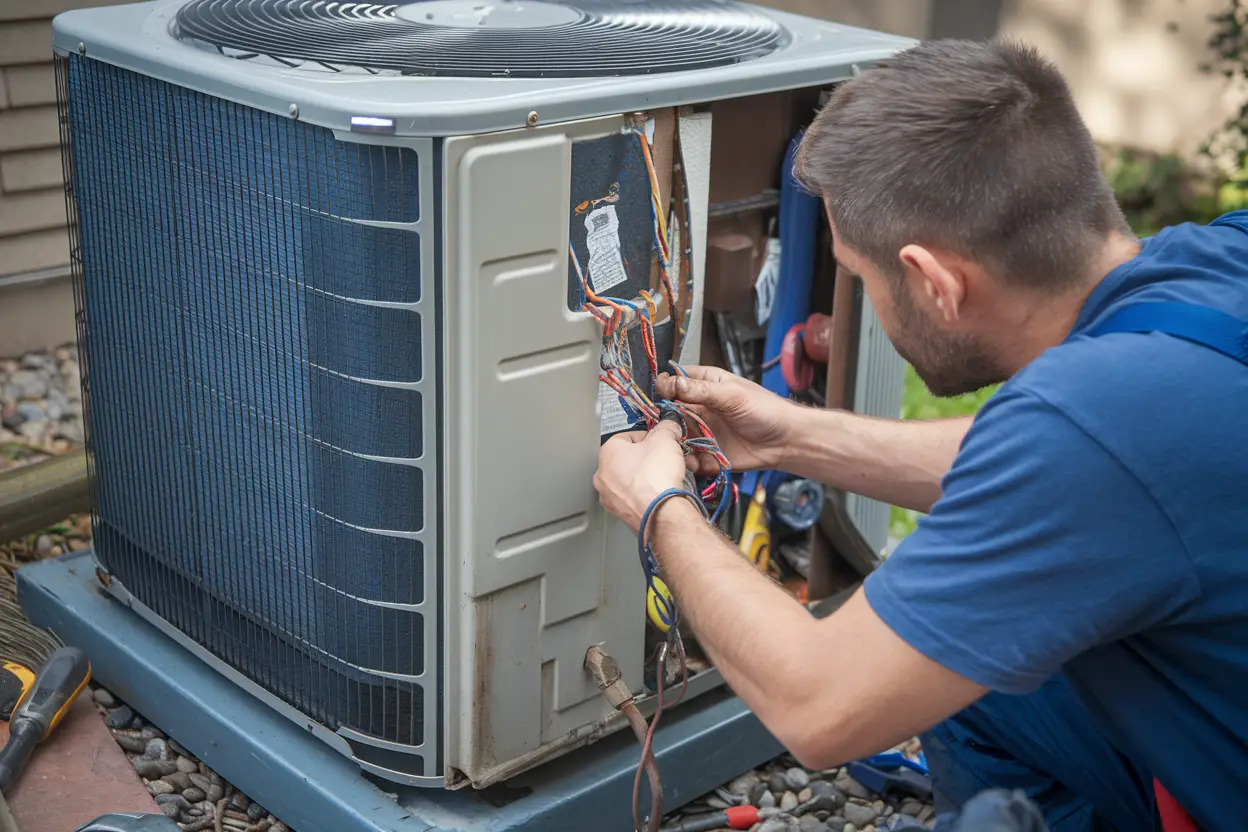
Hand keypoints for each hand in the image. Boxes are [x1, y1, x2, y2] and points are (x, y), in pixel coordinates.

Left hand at [594, 420, 688, 532]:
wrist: (661, 514)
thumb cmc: (656, 479)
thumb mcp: (666, 439)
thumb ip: (666, 427)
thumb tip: (669, 425)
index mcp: (607, 453)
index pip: (628, 436)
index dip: (650, 436)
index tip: (662, 440)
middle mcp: (604, 476)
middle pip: (632, 459)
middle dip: (653, 458)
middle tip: (668, 458)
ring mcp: (611, 498)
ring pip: (635, 480)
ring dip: (653, 476)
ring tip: (670, 476)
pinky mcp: (623, 514)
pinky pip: (637, 498)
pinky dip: (650, 494)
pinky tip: (664, 493)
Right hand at [655, 366, 796, 476]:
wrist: (786, 442)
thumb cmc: (764, 410)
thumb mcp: (731, 395)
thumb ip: (700, 390)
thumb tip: (671, 383)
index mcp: (705, 384)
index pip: (674, 381)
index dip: (664, 388)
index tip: (661, 397)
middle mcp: (699, 407)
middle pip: (669, 411)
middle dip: (664, 420)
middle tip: (665, 429)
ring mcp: (702, 430)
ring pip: (676, 436)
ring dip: (673, 443)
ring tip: (676, 449)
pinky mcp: (707, 452)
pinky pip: (689, 457)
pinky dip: (687, 461)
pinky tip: (692, 463)